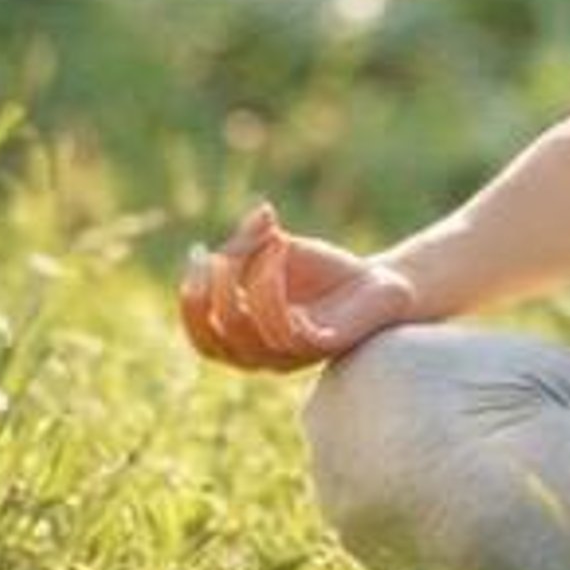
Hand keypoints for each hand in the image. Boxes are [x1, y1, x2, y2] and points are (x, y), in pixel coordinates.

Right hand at [178, 201, 417, 372]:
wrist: (378, 283)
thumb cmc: (324, 272)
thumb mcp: (283, 251)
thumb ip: (259, 238)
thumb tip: (261, 213)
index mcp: (245, 337)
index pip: (202, 338)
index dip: (191, 303)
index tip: (197, 256)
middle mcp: (262, 355)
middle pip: (218, 341)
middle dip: (216, 295)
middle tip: (224, 254)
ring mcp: (292, 355)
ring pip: (252, 334)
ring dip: (254, 281)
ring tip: (272, 241)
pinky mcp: (322, 347)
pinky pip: (289, 331)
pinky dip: (276, 290)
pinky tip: (283, 250)